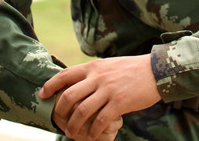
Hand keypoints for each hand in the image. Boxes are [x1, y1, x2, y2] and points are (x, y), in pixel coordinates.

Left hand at [41, 55, 159, 139]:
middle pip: (69, 96)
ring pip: (82, 111)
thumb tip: (79, 82)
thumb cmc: (132, 69)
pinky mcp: (119, 102)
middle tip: (58, 121)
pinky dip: (93, 131)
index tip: (42, 95)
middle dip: (59, 112)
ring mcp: (108, 90)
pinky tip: (92, 136)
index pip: (65, 74)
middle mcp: (98, 77)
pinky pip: (100, 120)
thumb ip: (94, 73)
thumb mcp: (109, 65)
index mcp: (94, 67)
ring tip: (71, 133)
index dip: (50, 85)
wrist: (156, 71)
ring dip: (74, 125)